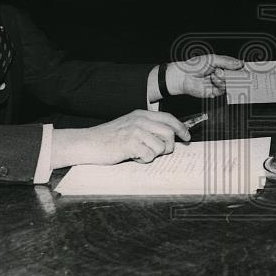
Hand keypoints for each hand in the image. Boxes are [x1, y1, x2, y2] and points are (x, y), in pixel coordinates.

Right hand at [51, 110, 190, 168]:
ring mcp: (136, 131)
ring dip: (154, 155)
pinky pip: (149, 156)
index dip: (181, 128)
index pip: (168, 118)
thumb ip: (147, 127)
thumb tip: (169, 137)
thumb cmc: (109, 138)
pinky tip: (133, 157)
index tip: (187, 137)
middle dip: (169, 146)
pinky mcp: (131, 144)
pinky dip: (143, 160)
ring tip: (140, 154)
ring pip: (161, 146)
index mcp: (141, 114)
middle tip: (161, 152)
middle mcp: (140, 120)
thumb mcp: (129, 125)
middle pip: (169, 133)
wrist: (88, 143)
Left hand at [166, 53, 243, 98]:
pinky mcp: (215, 91)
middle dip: (235, 74)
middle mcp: (220, 74)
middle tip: (236, 72)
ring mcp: (218, 83)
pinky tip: (213, 79)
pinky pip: (224, 89)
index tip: (246, 67)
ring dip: (224, 78)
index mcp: (221, 65)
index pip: (235, 66)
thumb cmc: (194, 66)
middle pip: (235, 76)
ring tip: (216, 74)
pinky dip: (220, 84)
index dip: (241, 67)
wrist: (183, 77)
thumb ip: (227, 62)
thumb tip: (239, 63)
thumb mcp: (212, 59)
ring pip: (230, 83)